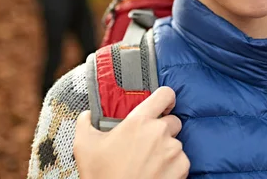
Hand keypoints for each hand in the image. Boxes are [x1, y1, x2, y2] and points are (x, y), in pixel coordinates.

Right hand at [74, 87, 189, 178]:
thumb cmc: (101, 176)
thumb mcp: (84, 146)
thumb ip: (85, 123)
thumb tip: (87, 115)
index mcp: (139, 121)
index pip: (165, 95)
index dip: (165, 98)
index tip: (162, 106)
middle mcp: (160, 132)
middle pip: (173, 121)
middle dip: (163, 129)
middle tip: (147, 143)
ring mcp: (173, 150)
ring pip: (176, 142)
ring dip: (166, 149)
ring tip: (149, 162)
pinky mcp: (182, 167)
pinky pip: (182, 160)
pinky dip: (173, 165)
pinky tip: (157, 173)